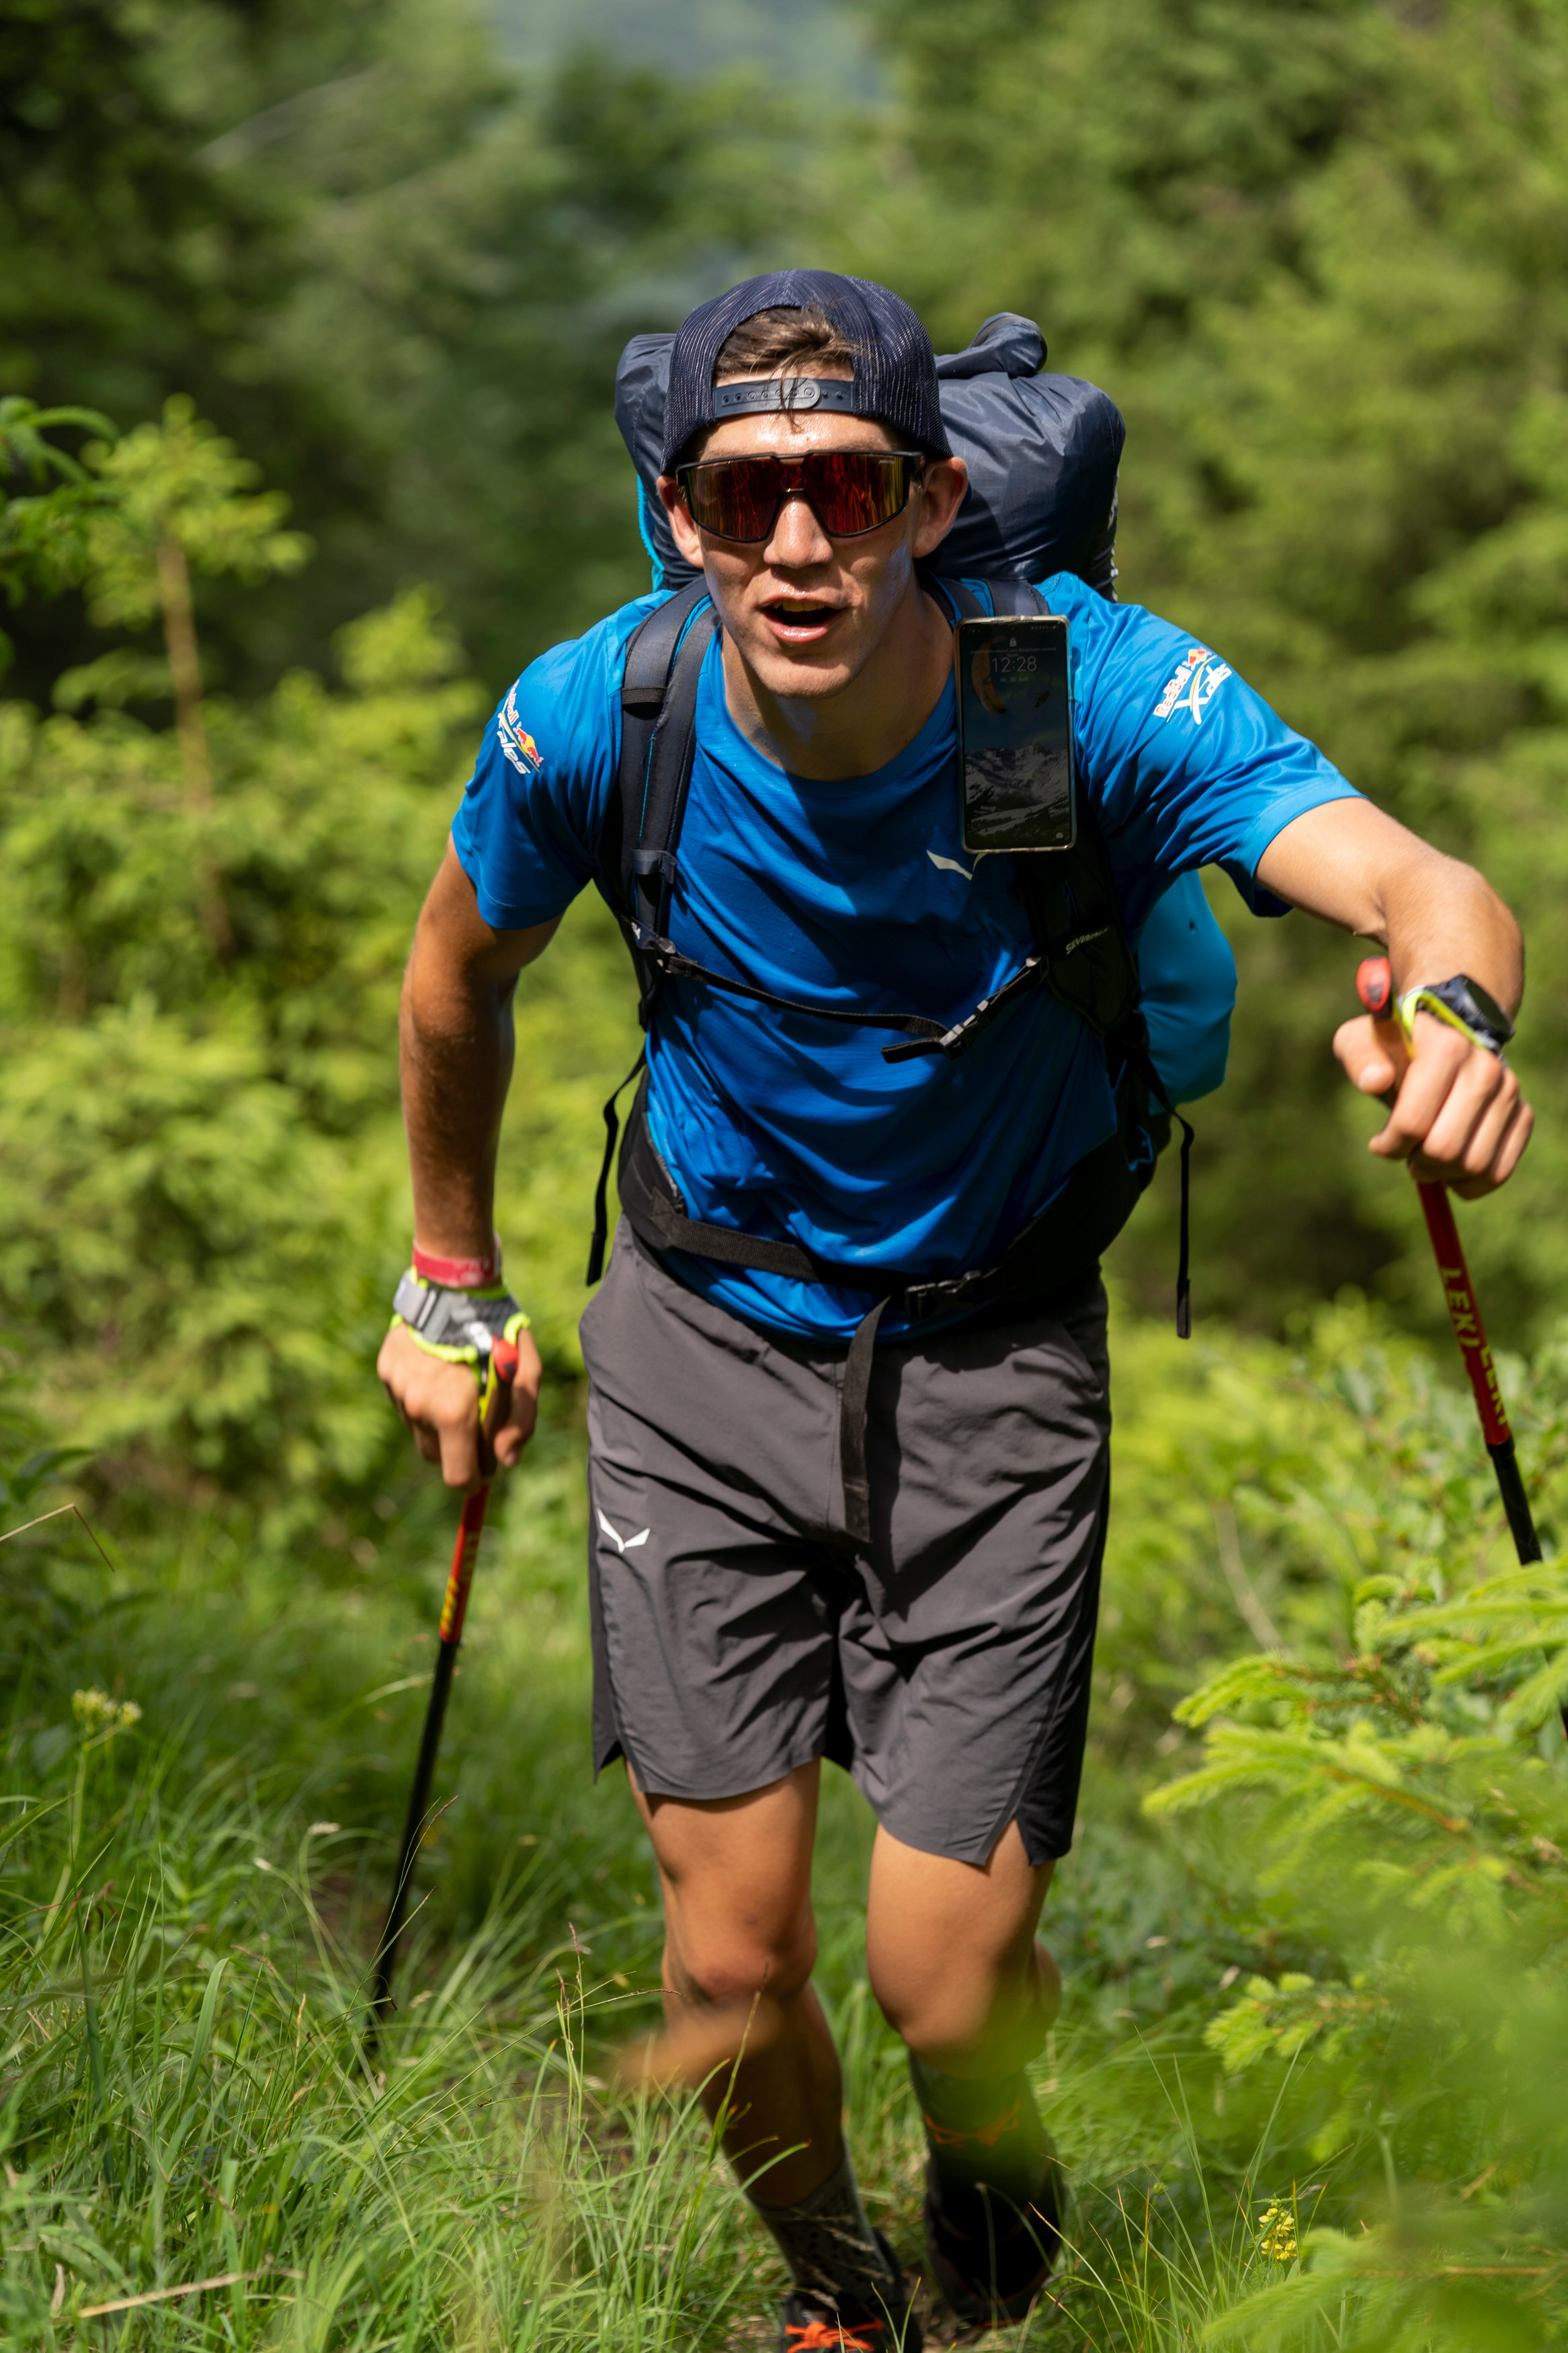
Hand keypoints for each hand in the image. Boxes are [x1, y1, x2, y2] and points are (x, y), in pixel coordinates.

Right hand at [376, 1320, 542, 1488]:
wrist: (452, 1281)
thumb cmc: (497, 1326)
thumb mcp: (527, 1370)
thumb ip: (522, 1421)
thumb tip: (506, 1462)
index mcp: (453, 1413)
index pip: (458, 1476)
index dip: (475, 1477)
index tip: (486, 1464)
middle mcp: (418, 1407)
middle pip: (436, 1457)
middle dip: (457, 1448)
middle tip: (476, 1419)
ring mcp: (397, 1390)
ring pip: (419, 1429)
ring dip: (438, 1420)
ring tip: (457, 1382)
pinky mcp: (386, 1371)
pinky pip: (404, 1401)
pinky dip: (421, 1394)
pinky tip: (437, 1366)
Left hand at [1333, 1008, 1532, 1196]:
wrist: (1443, 1036)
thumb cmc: (1393, 1047)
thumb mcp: (1360, 1040)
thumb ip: (1359, 1056)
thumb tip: (1375, 1081)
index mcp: (1446, 1049)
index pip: (1413, 1123)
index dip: (1390, 1145)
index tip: (1380, 1142)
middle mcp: (1486, 1069)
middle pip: (1445, 1150)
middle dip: (1417, 1163)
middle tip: (1407, 1153)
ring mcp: (1508, 1092)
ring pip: (1475, 1166)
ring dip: (1442, 1175)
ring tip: (1427, 1159)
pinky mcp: (1522, 1114)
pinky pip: (1498, 1172)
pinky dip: (1470, 1184)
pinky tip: (1450, 1171)